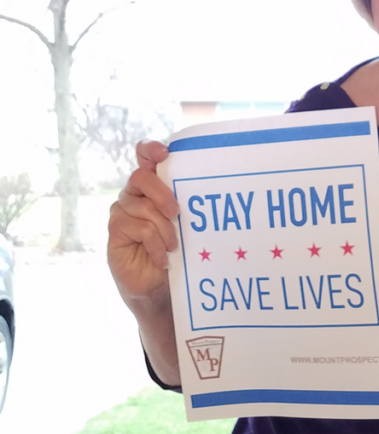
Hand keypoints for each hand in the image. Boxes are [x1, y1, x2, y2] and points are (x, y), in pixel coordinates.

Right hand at [107, 140, 179, 302]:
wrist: (158, 284)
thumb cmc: (175, 248)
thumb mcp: (185, 223)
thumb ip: (186, 203)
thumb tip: (208, 190)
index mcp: (153, 185)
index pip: (144, 156)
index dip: (150, 149)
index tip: (165, 153)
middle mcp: (135, 193)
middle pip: (140, 177)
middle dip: (162, 193)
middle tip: (177, 213)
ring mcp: (122, 211)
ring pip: (142, 207)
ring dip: (164, 228)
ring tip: (174, 246)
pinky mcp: (115, 230)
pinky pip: (139, 229)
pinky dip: (156, 244)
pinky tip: (163, 258)